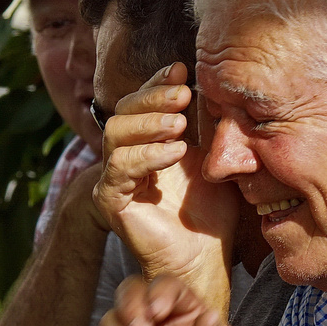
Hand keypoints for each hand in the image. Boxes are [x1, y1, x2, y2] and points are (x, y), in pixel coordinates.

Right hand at [93, 63, 239, 281]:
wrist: (205, 256)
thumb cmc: (212, 210)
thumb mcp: (215, 157)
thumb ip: (206, 125)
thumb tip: (213, 83)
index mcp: (148, 142)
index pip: (141, 101)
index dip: (157, 83)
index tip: (181, 69)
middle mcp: (126, 156)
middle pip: (123, 110)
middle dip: (153, 97)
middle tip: (183, 95)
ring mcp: (115, 178)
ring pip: (114, 133)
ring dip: (148, 123)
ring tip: (179, 126)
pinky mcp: (111, 200)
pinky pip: (119, 168)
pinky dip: (147, 156)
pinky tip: (175, 153)